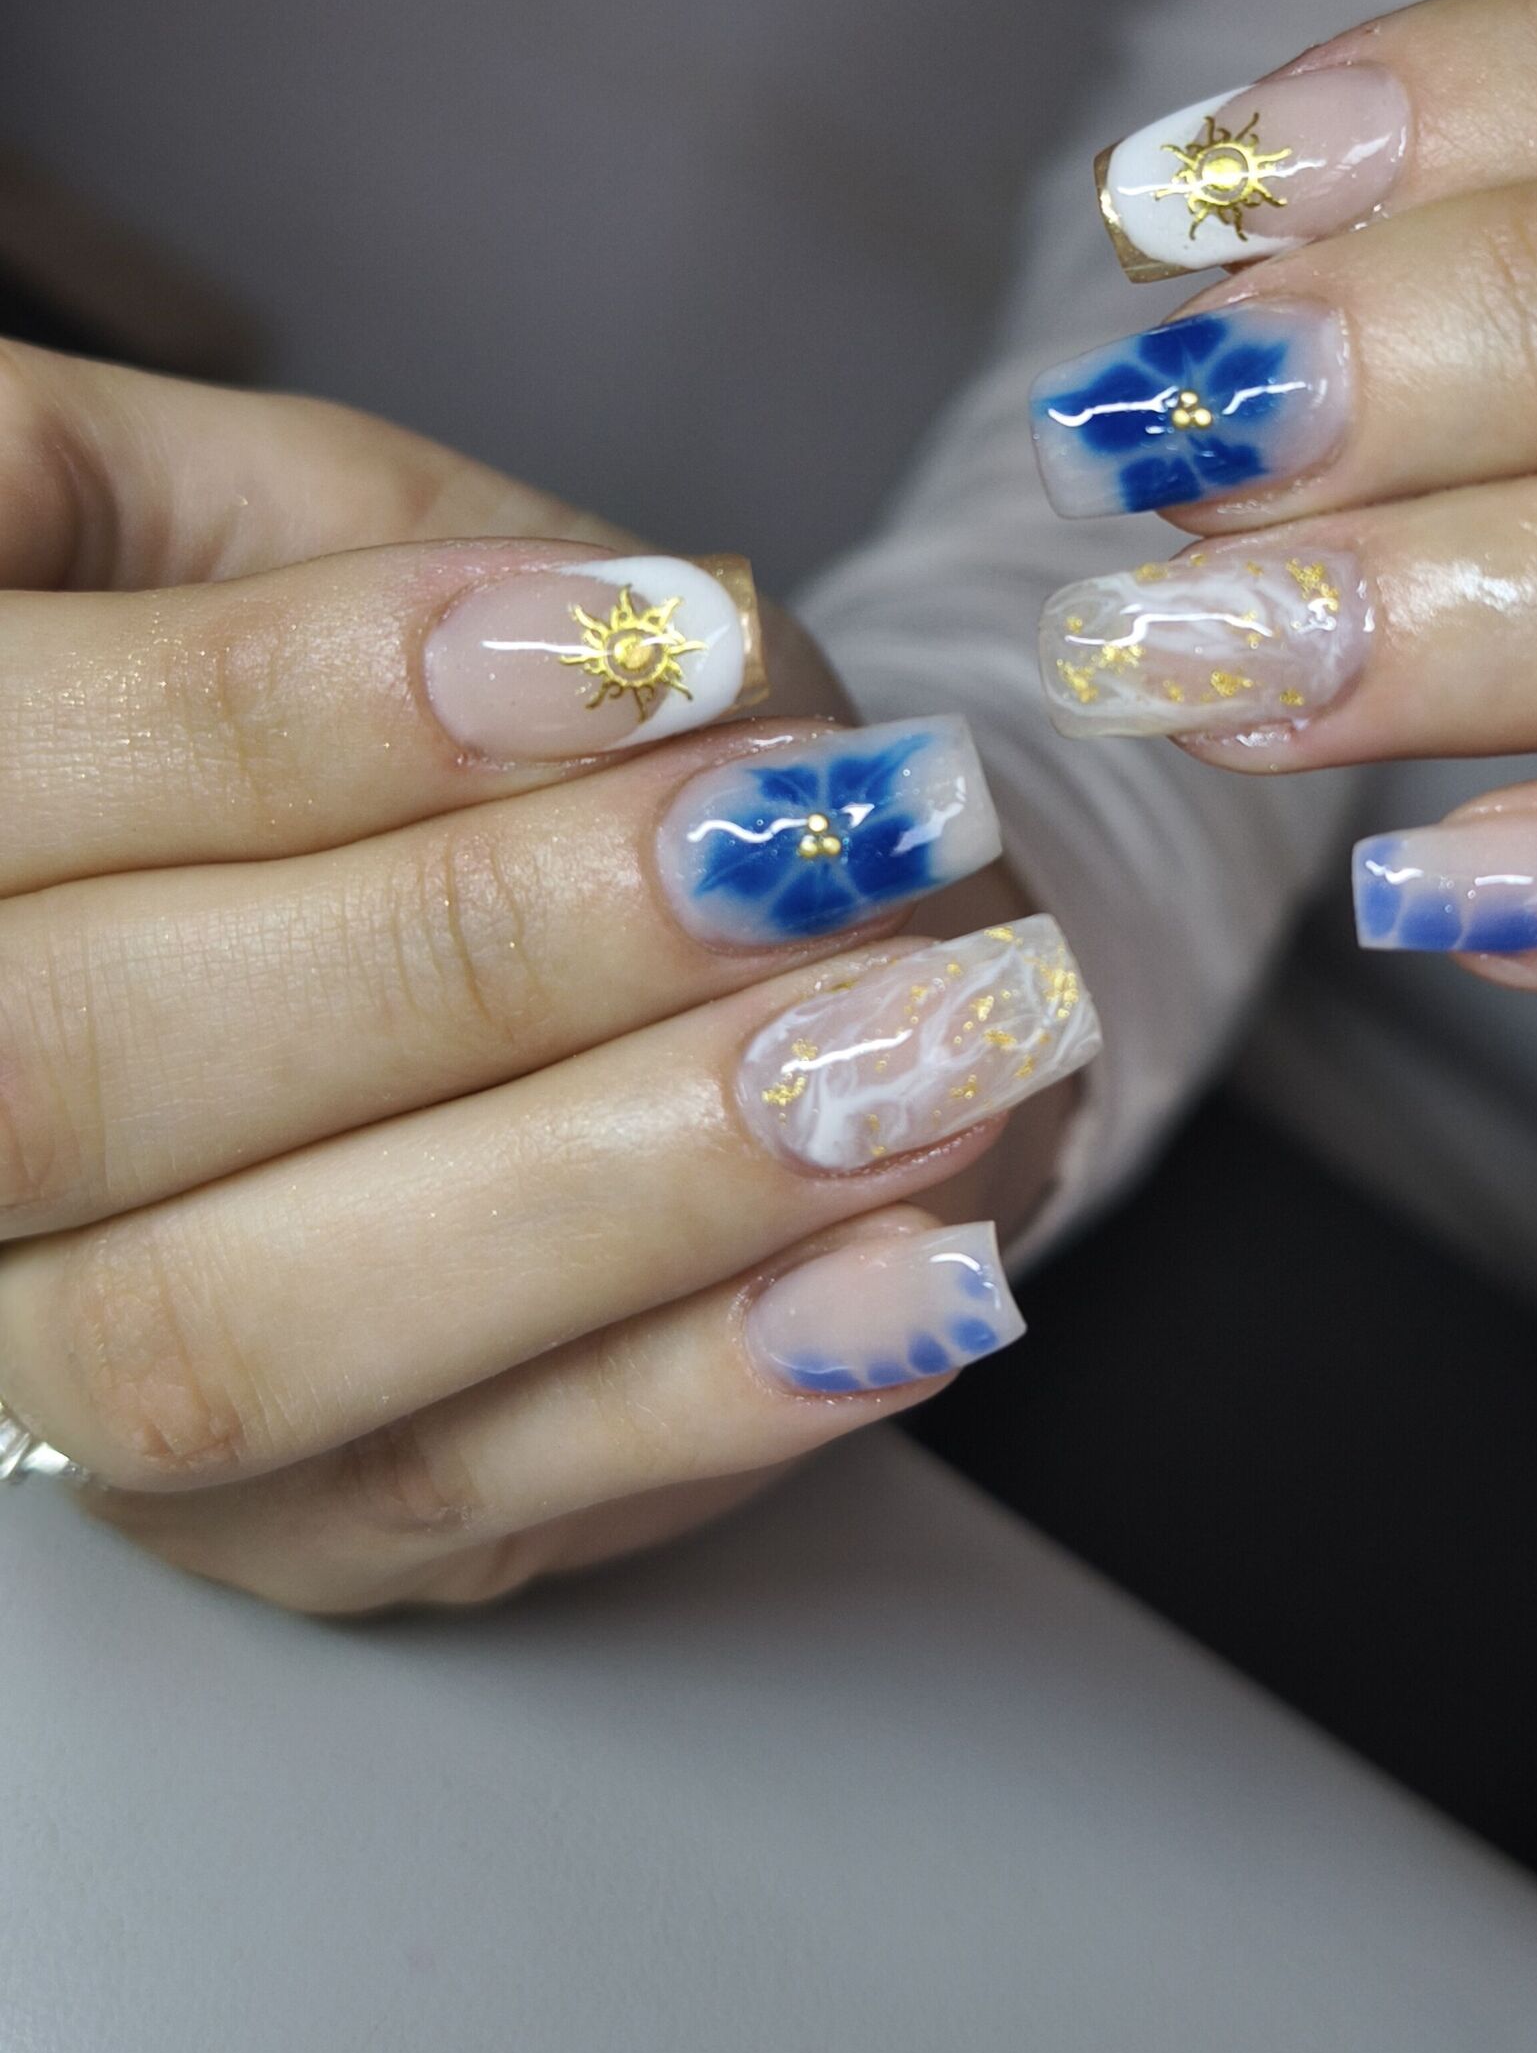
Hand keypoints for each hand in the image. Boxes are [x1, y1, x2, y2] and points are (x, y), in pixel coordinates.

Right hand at [0, 348, 1090, 1605]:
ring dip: (627, 1184)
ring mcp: (52, 1367)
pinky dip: (708, 1388)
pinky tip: (924, 1271)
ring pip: (243, 1331)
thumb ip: (383, 554)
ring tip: (928, 1041)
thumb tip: (618, 642)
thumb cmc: (435, 695)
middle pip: (73, 1078)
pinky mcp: (261, 1527)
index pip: (0, 772)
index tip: (658, 645)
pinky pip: (450, 1498)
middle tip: (809, 846)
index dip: (303, 709)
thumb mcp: (339, 526)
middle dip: (480, 951)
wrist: (565, 919)